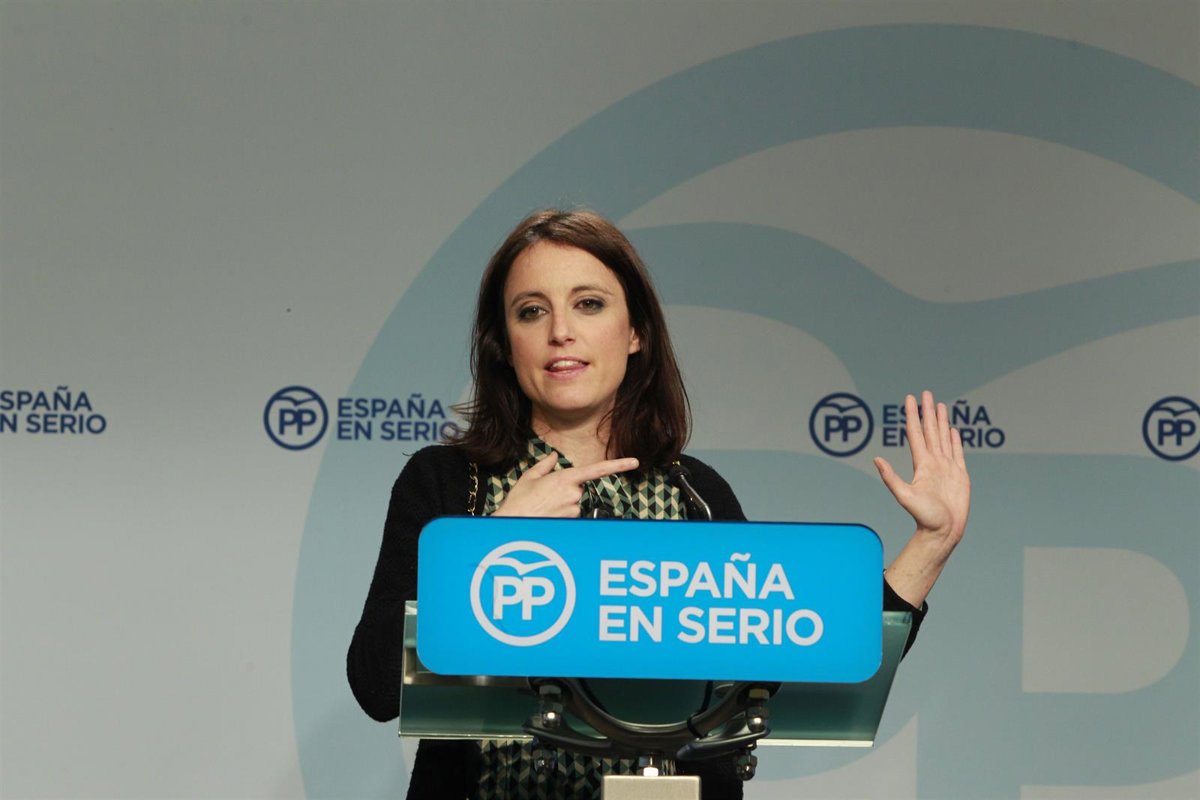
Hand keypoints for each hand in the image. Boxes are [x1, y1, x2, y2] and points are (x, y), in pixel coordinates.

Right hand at [492, 452, 639, 517]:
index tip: (635, 462)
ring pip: (574, 502)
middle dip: (566, 490)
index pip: (597, 470)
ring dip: (562, 503)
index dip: (618, 465)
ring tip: (542, 506)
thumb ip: (545, 465)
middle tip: (545, 495)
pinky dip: (561, 514)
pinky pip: (571, 514)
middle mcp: (573, 494)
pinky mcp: (571, 522)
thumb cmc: (519, 502)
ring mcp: (574, 509)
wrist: (514, 526)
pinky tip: (547, 515)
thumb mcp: (529, 477)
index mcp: (565, 478)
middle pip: (578, 488)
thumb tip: (554, 457)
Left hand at [874, 391, 970, 555]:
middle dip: (928, 412)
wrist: (943, 532)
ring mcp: (947, 468)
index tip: (909, 399)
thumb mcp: (905, 496)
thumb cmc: (925, 518)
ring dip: (941, 421)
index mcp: (921, 464)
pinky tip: (952, 430)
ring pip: (943, 438)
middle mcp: (933, 462)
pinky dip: (955, 440)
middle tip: (926, 393)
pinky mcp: (960, 475)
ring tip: (940, 405)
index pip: (916, 433)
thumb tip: (876, 459)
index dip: (912, 415)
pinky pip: (957, 453)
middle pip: (930, 430)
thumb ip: (891, 478)